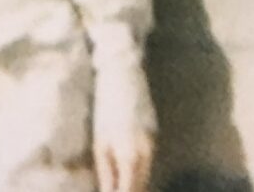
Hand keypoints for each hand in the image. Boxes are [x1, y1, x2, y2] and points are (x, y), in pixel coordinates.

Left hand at [92, 71, 155, 191]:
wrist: (122, 74)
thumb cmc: (105, 107)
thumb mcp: (100, 143)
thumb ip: (106, 173)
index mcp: (130, 157)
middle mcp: (146, 154)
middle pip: (142, 187)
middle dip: (129, 190)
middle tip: (114, 189)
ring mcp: (153, 144)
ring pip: (146, 176)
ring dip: (134, 183)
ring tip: (119, 183)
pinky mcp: (154, 135)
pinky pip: (148, 162)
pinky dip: (138, 171)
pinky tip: (127, 171)